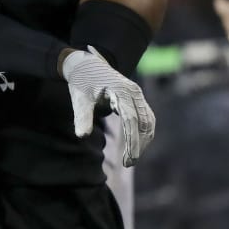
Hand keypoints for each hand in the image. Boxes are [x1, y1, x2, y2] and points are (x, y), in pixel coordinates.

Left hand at [61, 46, 153, 166]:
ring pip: (148, 122)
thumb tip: (82, 136)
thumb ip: (82, 116)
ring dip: (143, 140)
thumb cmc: (81, 82)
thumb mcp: (79, 99)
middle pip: (143, 122)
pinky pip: (147, 118)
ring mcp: (138, 94)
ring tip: (131, 158)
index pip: (131, 119)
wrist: (86, 64)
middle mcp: (133, 91)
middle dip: (138, 144)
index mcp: (119, 90)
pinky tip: (136, 146)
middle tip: (128, 163)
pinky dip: (144, 133)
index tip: (129, 159)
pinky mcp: (138, 98)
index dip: (132, 140)